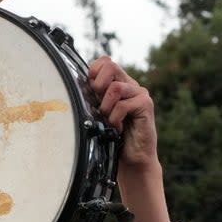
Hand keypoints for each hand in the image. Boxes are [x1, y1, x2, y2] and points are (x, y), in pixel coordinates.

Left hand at [88, 56, 157, 172]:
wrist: (133, 159)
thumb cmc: (114, 138)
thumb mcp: (99, 114)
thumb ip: (93, 98)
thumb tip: (76, 86)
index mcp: (118, 84)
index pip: (104, 62)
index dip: (93, 73)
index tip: (91, 93)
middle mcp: (130, 85)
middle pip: (110, 66)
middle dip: (98, 86)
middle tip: (99, 106)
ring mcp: (139, 94)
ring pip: (115, 88)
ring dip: (106, 107)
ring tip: (108, 121)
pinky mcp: (146, 105)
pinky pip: (123, 105)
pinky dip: (115, 118)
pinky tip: (117, 128)